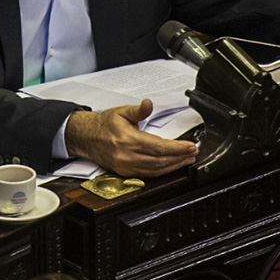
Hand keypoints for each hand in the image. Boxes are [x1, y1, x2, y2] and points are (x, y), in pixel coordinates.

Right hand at [64, 100, 197, 177]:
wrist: (86, 137)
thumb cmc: (104, 124)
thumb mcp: (121, 111)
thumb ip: (138, 110)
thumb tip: (148, 104)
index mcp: (127, 139)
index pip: (159, 146)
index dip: (177, 148)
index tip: (190, 146)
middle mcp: (127, 156)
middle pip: (160, 160)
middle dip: (179, 157)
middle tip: (193, 152)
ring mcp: (126, 167)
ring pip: (156, 170)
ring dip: (174, 166)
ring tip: (186, 160)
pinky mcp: (125, 173)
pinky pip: (148, 175)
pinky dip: (162, 171)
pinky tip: (171, 166)